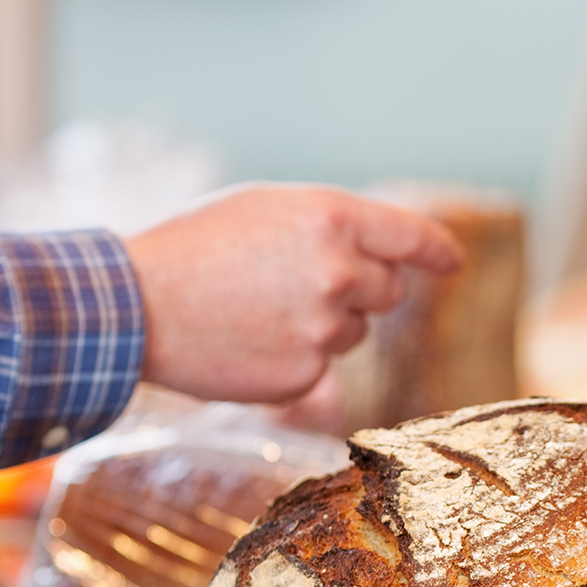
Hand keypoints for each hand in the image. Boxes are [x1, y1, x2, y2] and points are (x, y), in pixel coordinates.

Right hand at [125, 184, 459, 404]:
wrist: (135, 305)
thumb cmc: (192, 248)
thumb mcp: (264, 210)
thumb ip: (327, 229)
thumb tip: (373, 257)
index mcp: (331, 218)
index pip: (409, 237)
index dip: (436, 251)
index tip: (451, 262)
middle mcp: (340, 273)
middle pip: (388, 292)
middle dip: (359, 292)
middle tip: (297, 286)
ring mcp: (326, 329)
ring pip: (353, 333)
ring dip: (322, 326)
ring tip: (256, 312)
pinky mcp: (305, 375)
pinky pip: (321, 372)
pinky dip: (294, 363)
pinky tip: (248, 346)